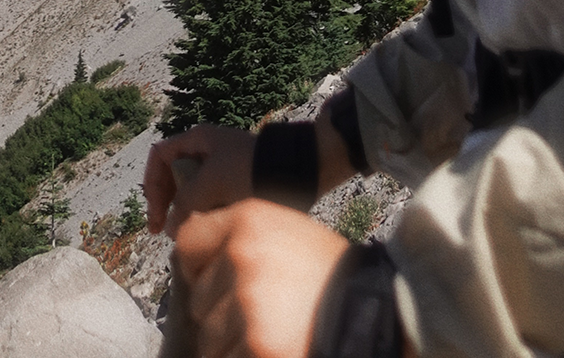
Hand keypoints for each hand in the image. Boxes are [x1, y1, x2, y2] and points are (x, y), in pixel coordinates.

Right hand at [144, 124, 255, 234]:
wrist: (293, 170)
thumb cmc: (248, 169)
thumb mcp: (210, 183)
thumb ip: (184, 204)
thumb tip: (171, 227)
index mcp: (197, 139)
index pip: (159, 157)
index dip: (152, 185)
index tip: (156, 215)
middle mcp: (206, 151)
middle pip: (173, 177)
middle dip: (168, 204)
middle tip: (166, 232)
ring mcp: (220, 169)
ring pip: (192, 193)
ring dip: (186, 213)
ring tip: (189, 233)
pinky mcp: (234, 186)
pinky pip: (210, 201)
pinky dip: (205, 215)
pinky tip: (208, 230)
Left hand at [173, 200, 349, 357]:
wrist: (374, 314)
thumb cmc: (330, 276)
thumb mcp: (287, 234)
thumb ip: (242, 240)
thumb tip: (196, 263)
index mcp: (248, 220)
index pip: (189, 242)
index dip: (199, 267)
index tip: (216, 282)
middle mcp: (241, 255)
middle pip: (199, 299)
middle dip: (223, 314)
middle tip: (263, 316)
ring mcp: (246, 304)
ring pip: (210, 338)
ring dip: (233, 345)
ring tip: (273, 335)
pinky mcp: (255, 346)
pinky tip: (275, 350)